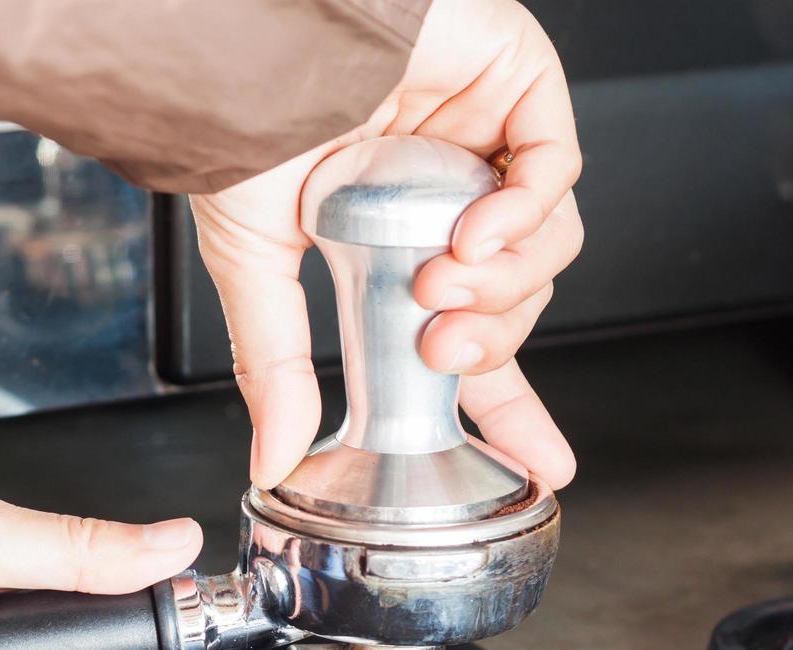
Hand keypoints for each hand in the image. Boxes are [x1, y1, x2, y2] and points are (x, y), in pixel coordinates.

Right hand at [191, 0, 580, 489]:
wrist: (244, 36)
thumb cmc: (238, 119)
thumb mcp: (253, 262)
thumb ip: (276, 364)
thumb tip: (273, 457)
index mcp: (397, 245)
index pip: (471, 339)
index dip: (508, 404)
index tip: (540, 463)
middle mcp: (448, 198)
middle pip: (517, 299)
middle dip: (492, 341)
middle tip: (440, 349)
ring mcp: (488, 142)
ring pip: (548, 242)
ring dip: (505, 283)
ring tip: (442, 284)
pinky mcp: (518, 85)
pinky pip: (555, 169)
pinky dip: (525, 212)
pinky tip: (477, 230)